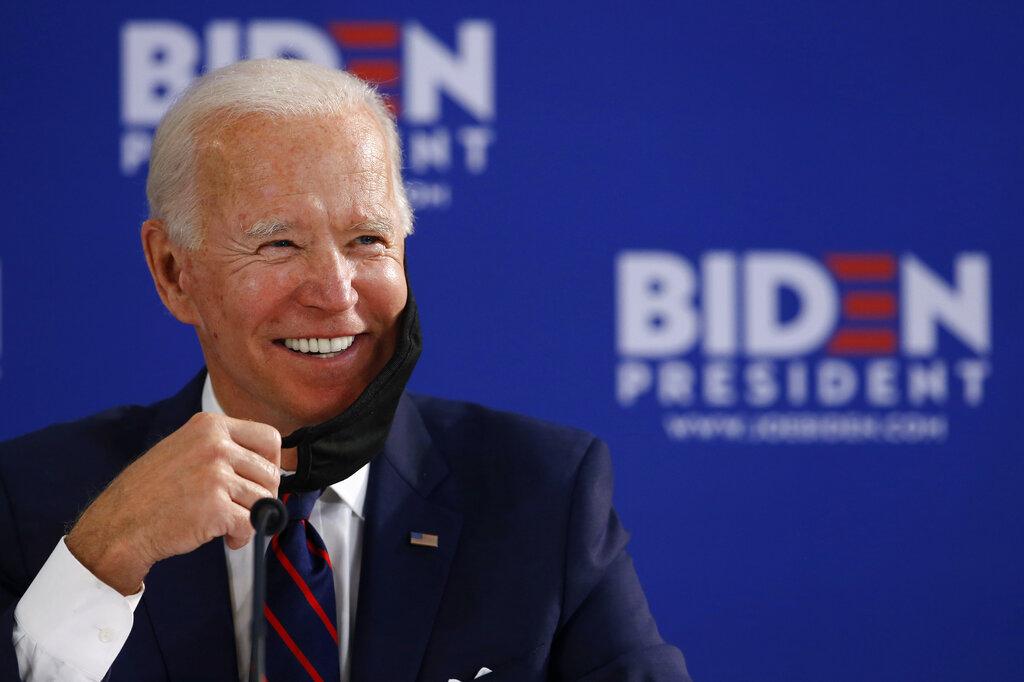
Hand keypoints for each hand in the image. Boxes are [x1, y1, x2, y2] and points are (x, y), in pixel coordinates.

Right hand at [65, 412, 280, 594]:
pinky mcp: (216, 506)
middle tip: (244, 510)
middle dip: (263, 496)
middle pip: (271, 472)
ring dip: (252, 519)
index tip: (261, 481)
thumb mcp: (186, 448)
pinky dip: (243, 536)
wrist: (118, 526)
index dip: (272, 463)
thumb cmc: (151, 492)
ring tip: (229, 526)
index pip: (269, 437)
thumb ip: (223, 448)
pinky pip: (253, 523)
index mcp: (210, 426)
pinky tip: (226, 538)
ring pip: (265, 499)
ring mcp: (216, 474)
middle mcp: (215, 445)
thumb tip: (268, 464)